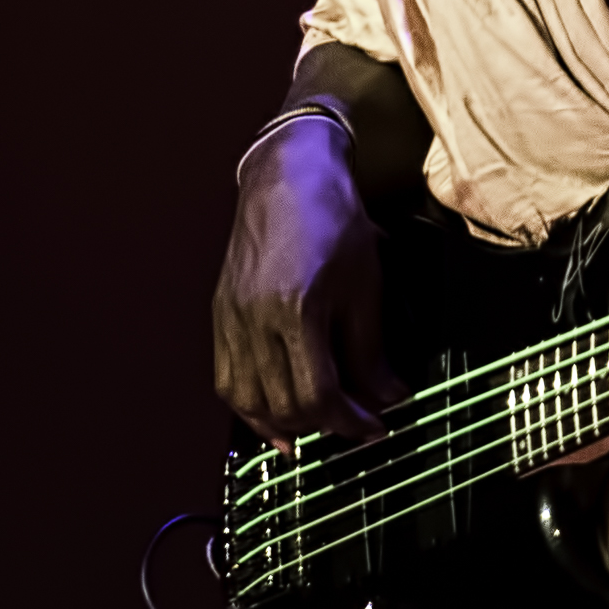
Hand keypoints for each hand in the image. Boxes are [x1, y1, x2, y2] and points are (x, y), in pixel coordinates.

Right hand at [212, 117, 406, 448]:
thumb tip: (388, 396)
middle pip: (282, 404)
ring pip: (245, 399)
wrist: (289, 178)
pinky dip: (250, 404)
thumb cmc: (333, 220)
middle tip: (356, 427)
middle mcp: (253, 321)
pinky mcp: (219, 315)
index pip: (318, 394)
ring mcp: (229, 320)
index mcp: (295, 311)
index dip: (350, 421)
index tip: (376, 428)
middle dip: (323, 425)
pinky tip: (274, 412)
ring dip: (281, 424)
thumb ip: (371, 349)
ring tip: (316, 430)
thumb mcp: (366, 285)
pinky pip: (226, 378)